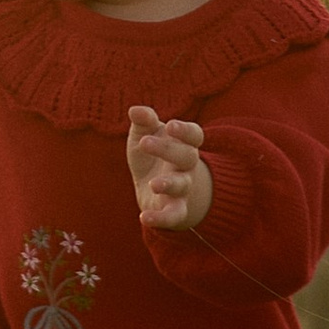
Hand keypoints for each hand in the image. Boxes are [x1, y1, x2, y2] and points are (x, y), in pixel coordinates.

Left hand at [127, 105, 211, 230]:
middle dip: (168, 149)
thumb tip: (134, 110)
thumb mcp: (145, 134)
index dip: (185, 130)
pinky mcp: (173, 209)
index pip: (194, 135)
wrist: (154, 185)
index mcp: (183, 143)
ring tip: (153, 183)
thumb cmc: (151, 153)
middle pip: (187, 157)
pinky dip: (161, 219)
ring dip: (169, 184)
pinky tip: (144, 218)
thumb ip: (143, 121)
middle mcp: (186, 166)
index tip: (170, 126)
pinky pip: (173, 215)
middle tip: (145, 142)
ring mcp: (181, 188)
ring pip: (182, 185)